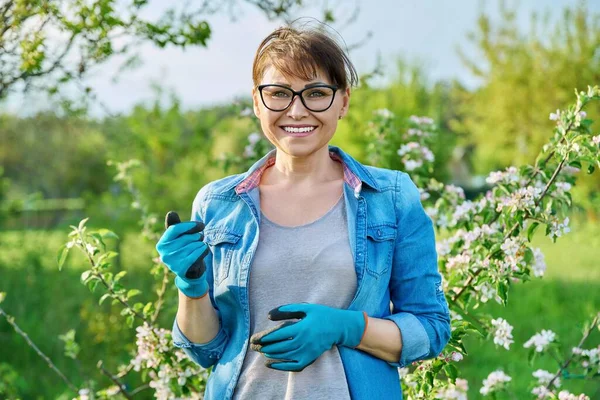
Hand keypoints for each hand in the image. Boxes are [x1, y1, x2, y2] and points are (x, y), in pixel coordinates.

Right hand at [156, 220, 209, 297]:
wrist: (190, 271)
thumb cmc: (185, 250)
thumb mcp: (179, 238)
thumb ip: (176, 226)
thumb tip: (171, 213)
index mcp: (161, 244)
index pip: (175, 229)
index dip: (190, 225)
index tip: (201, 225)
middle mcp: (164, 254)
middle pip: (186, 237)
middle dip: (197, 236)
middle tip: (200, 238)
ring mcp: (173, 262)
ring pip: (194, 245)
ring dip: (201, 243)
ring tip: (200, 245)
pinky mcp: (183, 269)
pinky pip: (198, 253)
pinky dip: (204, 249)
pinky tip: (204, 250)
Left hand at [249, 303, 366, 371]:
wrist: (340, 327)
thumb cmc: (322, 315)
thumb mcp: (305, 308)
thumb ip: (287, 310)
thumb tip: (269, 315)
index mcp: (301, 328)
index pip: (278, 335)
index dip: (265, 338)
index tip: (255, 339)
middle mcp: (303, 341)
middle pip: (279, 347)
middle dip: (265, 347)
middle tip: (254, 346)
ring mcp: (307, 351)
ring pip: (284, 356)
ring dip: (271, 354)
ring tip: (261, 351)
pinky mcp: (310, 358)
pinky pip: (293, 366)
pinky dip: (281, 366)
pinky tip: (271, 364)